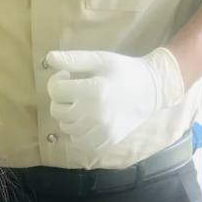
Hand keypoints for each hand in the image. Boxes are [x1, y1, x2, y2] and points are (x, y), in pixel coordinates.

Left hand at [46, 48, 184, 151]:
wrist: (152, 91)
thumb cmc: (124, 71)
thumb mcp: (100, 59)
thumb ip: (74, 59)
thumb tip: (49, 58)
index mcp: (93, 91)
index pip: (55, 91)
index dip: (56, 81)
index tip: (67, 75)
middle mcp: (95, 115)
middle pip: (57, 111)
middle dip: (61, 99)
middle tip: (75, 90)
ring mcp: (100, 132)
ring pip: (66, 127)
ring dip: (69, 115)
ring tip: (83, 104)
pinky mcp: (105, 142)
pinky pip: (78, 141)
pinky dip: (78, 130)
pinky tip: (89, 118)